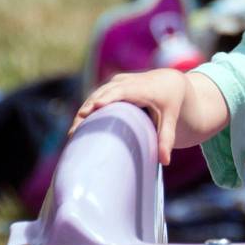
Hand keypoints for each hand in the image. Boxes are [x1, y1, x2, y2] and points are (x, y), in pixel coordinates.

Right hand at [69, 69, 188, 165]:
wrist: (169, 81)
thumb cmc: (171, 102)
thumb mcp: (171, 119)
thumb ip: (167, 139)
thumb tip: (165, 162)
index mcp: (143, 88)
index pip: (123, 92)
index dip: (108, 98)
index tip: (95, 107)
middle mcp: (127, 82)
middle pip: (103, 95)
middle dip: (88, 111)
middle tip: (75, 131)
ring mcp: (117, 82)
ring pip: (96, 95)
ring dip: (84, 112)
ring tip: (73, 133)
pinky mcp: (111, 85)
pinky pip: (96, 96)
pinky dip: (87, 109)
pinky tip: (78, 127)